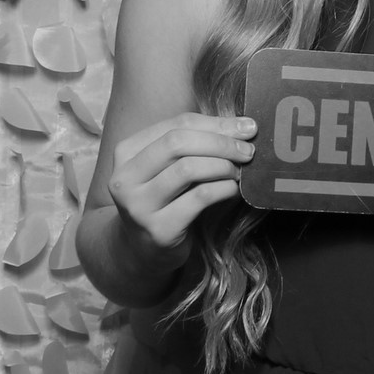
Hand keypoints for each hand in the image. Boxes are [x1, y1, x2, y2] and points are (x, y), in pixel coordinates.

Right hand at [108, 112, 255, 263]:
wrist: (144, 250)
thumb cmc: (166, 199)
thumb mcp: (171, 167)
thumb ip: (197, 143)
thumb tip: (243, 125)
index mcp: (126, 152)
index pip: (177, 124)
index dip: (216, 123)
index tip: (248, 127)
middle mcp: (125, 177)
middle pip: (178, 143)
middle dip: (221, 143)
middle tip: (248, 150)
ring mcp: (138, 205)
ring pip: (187, 169)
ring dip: (223, 166)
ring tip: (239, 171)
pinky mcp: (158, 229)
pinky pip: (199, 198)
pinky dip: (224, 189)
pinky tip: (234, 189)